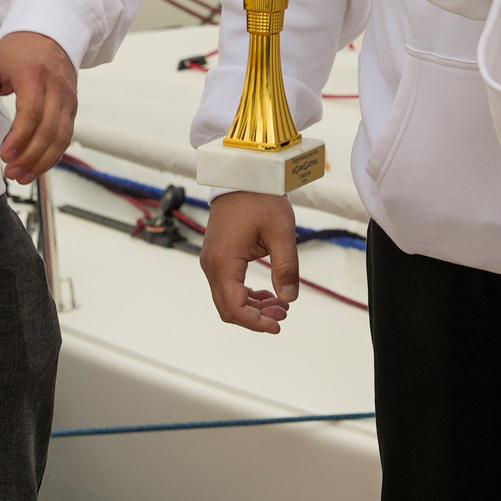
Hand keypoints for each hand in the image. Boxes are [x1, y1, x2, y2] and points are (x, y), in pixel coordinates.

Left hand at [0, 31, 76, 183]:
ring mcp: (68, 98)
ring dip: (44, 161)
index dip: (20, 138)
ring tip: (23, 176)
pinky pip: (67, 135)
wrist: (50, 32)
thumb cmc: (18, 50)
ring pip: (62, 137)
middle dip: (31, 156)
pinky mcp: (73, 106)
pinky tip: (38, 166)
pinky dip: (54, 154)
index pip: (32, 113)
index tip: (5, 155)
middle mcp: (56, 88)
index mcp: (33, 75)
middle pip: (49, 130)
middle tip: (11, 171)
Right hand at [200, 191, 300, 332]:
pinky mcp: (217, 256)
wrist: (243, 174)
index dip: (255, 323)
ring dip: (252, 307)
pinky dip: (245, 294)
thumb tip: (289, 299)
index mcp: (223, 262)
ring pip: (227, 298)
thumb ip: (286, 268)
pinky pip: (228, 285)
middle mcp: (211, 265)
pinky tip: (267, 293)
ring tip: (281, 305)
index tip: (278, 326)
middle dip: (255, 317)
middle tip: (283, 314)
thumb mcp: (282, 233)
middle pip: (228, 308)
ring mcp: (212, 261)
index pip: (234, 308)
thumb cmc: (261, 199)